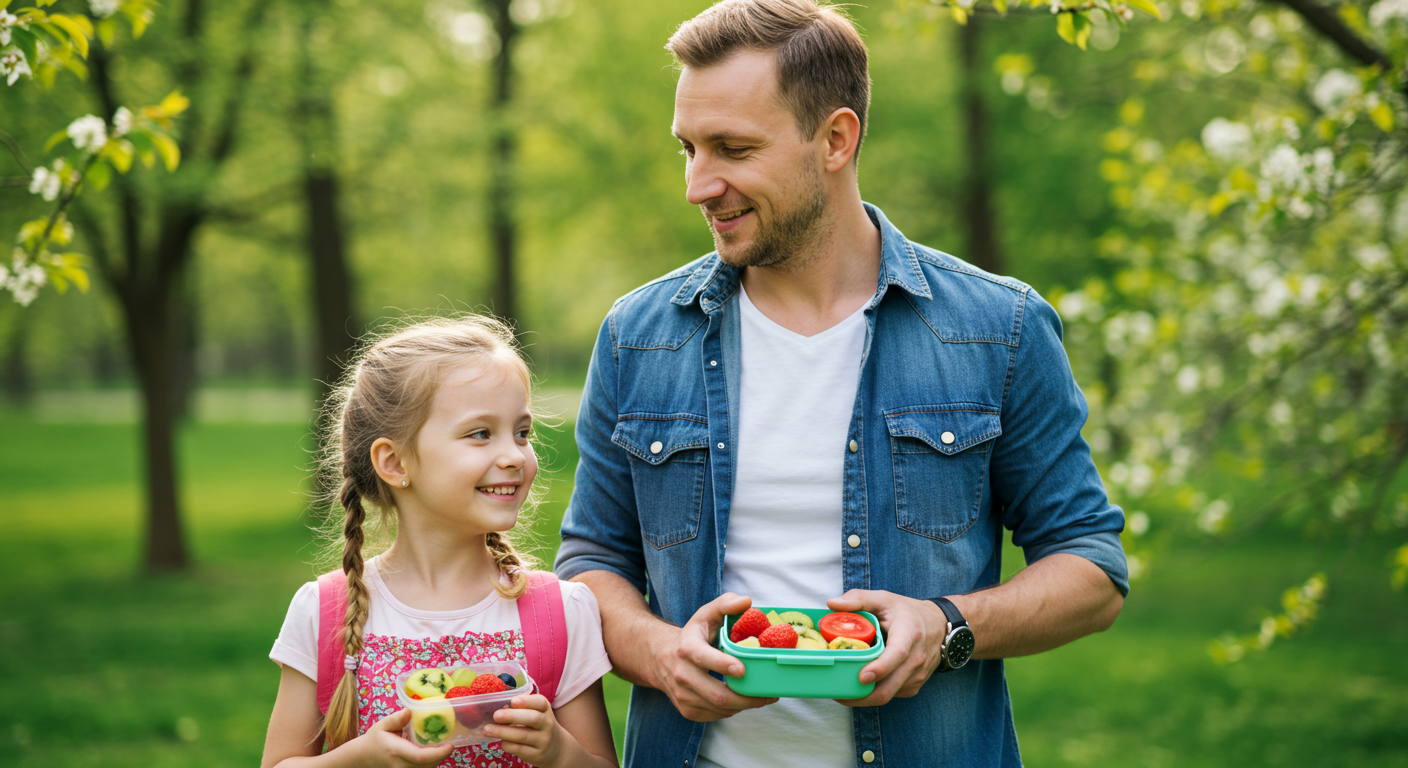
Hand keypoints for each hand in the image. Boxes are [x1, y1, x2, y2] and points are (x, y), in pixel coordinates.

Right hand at [345, 708, 454, 766]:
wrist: (363, 758)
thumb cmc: (375, 739)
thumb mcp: (382, 725)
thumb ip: (396, 719)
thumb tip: (409, 711)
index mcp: (396, 751)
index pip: (420, 757)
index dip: (438, 753)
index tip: (450, 745)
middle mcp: (400, 766)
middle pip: (427, 766)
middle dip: (441, 756)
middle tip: (447, 744)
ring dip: (436, 761)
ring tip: (440, 748)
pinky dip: (429, 765)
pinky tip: (431, 756)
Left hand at [482, 694, 568, 765]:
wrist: (557, 749)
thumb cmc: (540, 727)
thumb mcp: (538, 714)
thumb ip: (522, 710)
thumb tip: (501, 708)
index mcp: (545, 710)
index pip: (541, 702)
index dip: (527, 701)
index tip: (513, 701)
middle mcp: (547, 724)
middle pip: (533, 718)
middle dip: (513, 716)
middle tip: (496, 715)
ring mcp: (543, 740)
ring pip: (523, 735)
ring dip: (503, 732)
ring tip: (487, 729)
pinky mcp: (536, 754)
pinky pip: (519, 749)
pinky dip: (507, 744)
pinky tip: (501, 741)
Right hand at [651, 592, 778, 721]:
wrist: (660, 657)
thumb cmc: (692, 635)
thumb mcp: (705, 614)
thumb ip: (726, 604)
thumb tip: (747, 602)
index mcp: (686, 648)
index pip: (703, 658)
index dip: (722, 664)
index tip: (743, 669)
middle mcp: (681, 674)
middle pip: (716, 694)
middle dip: (746, 697)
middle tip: (768, 693)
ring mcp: (683, 695)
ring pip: (719, 708)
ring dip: (744, 705)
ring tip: (763, 697)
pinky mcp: (687, 710)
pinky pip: (716, 715)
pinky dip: (734, 710)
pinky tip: (744, 700)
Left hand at [827, 590, 947, 707]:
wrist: (938, 625)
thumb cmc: (907, 612)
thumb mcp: (884, 599)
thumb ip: (858, 599)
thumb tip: (832, 604)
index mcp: (909, 634)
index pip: (897, 655)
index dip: (880, 668)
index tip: (862, 677)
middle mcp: (916, 658)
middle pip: (889, 687)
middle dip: (862, 696)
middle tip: (837, 694)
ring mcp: (917, 676)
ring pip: (888, 695)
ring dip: (865, 697)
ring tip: (842, 690)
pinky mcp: (914, 686)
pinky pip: (892, 695)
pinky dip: (874, 694)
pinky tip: (859, 686)